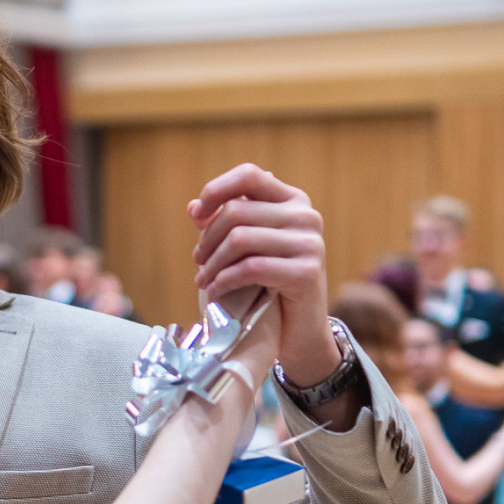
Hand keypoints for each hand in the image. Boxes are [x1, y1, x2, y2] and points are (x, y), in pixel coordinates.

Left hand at [189, 165, 332, 387]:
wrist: (299, 327)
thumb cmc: (269, 282)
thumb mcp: (246, 248)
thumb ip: (224, 225)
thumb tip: (193, 208)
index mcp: (293, 200)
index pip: (249, 175)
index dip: (216, 190)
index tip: (197, 215)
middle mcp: (306, 216)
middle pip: (236, 211)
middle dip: (208, 238)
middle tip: (198, 260)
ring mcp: (310, 243)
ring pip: (239, 239)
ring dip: (212, 263)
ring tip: (203, 279)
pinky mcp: (306, 273)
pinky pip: (250, 268)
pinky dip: (224, 280)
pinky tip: (214, 291)